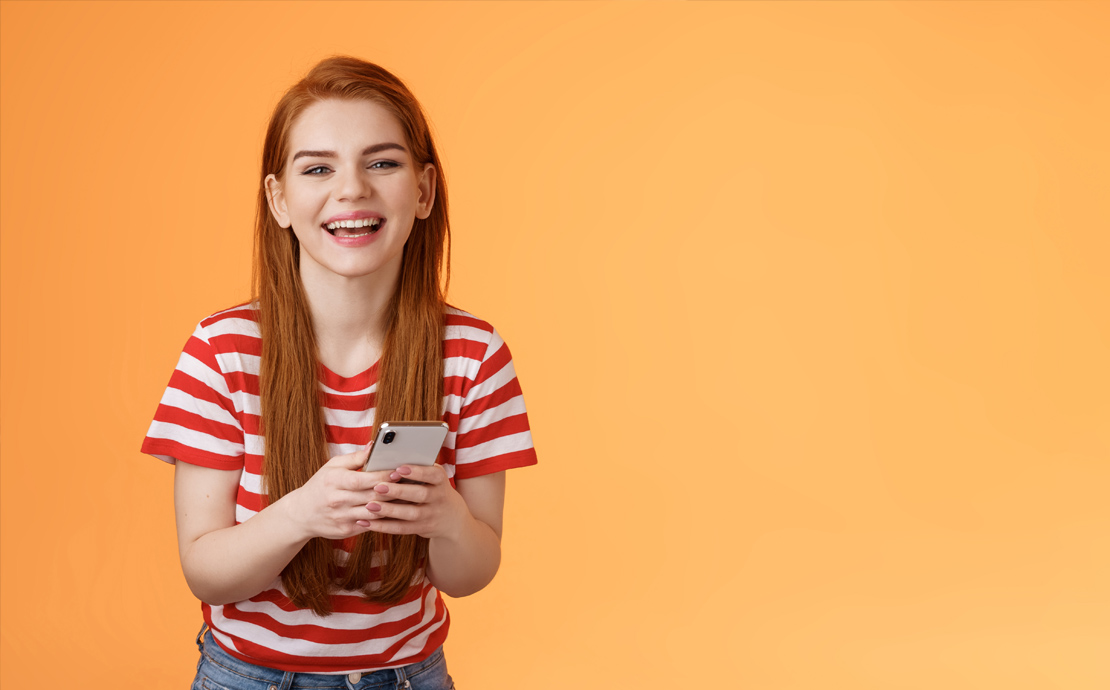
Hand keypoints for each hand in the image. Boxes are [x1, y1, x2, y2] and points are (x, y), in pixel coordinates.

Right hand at [283, 444, 397, 540]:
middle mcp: (337, 500)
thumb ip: (355, 457)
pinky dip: (384, 518)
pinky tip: (395, 511)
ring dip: (392, 506)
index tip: (399, 471)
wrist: (301, 514)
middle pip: (372, 495)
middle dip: (393, 489)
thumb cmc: (320, 485)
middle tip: (410, 483)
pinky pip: (370, 524)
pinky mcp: (346, 530)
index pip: (364, 479)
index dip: (383, 475)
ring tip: (408, 497)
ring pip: (374, 512)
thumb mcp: (332, 466)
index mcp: (334, 481)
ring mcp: (342, 517)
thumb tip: (374, 445)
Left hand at [357, 464, 469, 540]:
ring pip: (410, 514)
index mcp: (440, 480)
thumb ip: (416, 469)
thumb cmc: (433, 488)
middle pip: (420, 494)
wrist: (451, 517)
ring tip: (370, 505)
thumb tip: (387, 458)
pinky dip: (383, 526)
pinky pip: (401, 528)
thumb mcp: (432, 477)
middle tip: (378, 487)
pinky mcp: (421, 528)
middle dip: (398, 491)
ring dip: (388, 510)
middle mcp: (438, 498)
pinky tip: (366, 522)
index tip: (398, 469)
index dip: (417, 472)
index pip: (431, 475)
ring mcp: (430, 515)